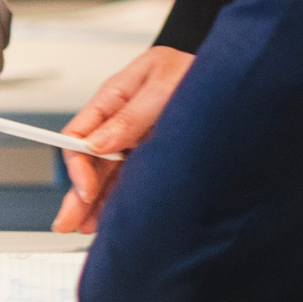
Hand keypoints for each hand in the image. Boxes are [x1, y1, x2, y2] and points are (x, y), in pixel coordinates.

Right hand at [52, 44, 194, 232]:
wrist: (234, 80)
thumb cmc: (198, 72)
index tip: (86, 190)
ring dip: (96, 203)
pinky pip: (133, 182)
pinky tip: (111, 219)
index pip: (81, 133)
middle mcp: (122, 123)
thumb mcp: (162, 85)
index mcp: (115, 97)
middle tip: (68, 222)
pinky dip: (120, 202)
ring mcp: (139, 142)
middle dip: (79, 194)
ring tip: (85, 229)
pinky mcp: (158, 159)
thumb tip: (96, 144)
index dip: (78, 164)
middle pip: (91, 162)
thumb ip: (129, 115)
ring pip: (109, 176)